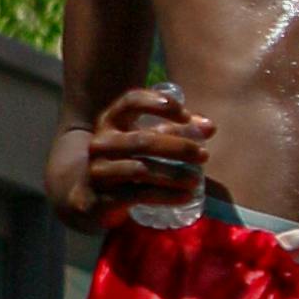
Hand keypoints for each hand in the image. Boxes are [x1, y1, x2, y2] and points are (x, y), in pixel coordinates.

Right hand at [51, 83, 212, 224]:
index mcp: (110, 121)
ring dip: (173, 174)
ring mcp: (99, 171)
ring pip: (141, 170)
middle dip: (178, 147)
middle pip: (143, 140)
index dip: (159, 105)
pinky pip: (139, 195)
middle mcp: (101, 143)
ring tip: (196, 179)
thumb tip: (210, 127)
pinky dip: (166, 195)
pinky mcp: (102, 198)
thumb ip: (176, 131)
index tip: (187, 116)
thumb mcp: (144, 140)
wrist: (88, 196)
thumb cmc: (125, 161)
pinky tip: (186, 196)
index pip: (131, 101)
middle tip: (204, 154)